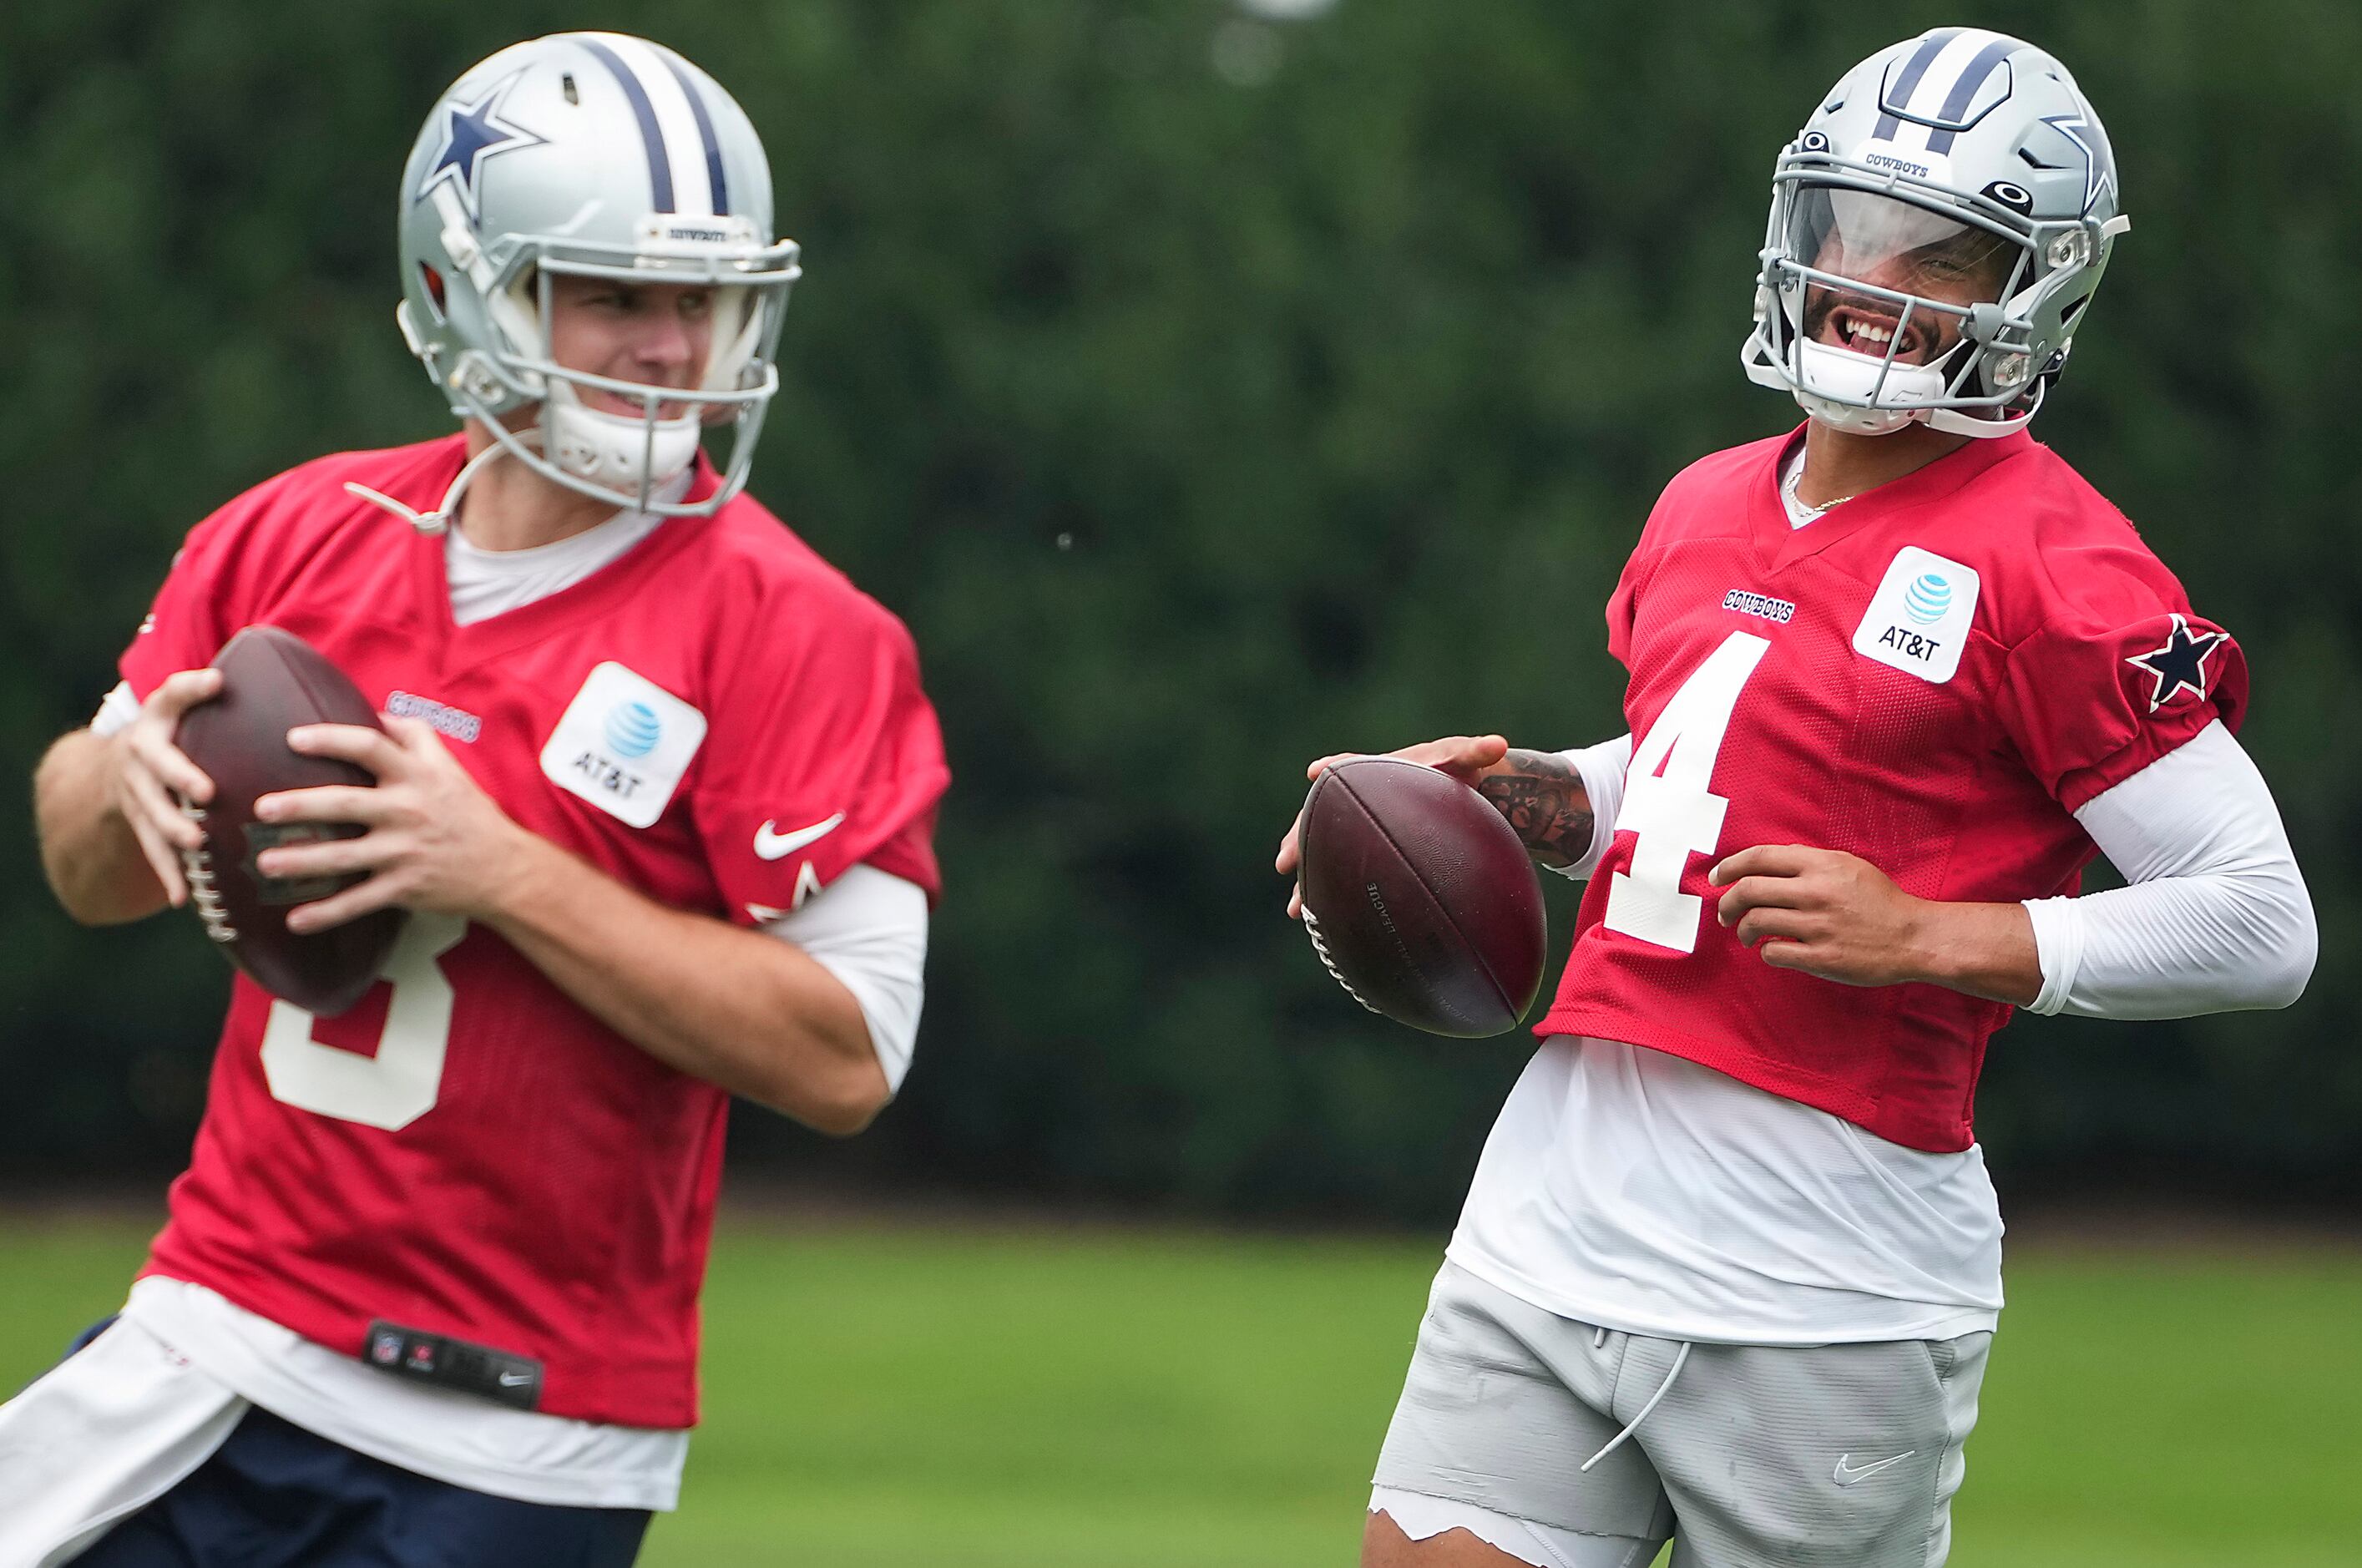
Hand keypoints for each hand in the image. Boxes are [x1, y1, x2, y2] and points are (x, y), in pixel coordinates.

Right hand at [110, 669, 224, 906]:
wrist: (119, 760)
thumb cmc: (183, 729)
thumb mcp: (193, 704)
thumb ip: (225, 694)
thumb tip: (294, 670)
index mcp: (161, 716)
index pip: (174, 693)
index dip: (192, 687)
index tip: (216, 681)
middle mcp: (142, 750)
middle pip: (157, 763)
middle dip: (180, 776)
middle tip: (207, 792)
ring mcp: (135, 788)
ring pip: (151, 811)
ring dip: (173, 829)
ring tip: (197, 843)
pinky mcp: (137, 821)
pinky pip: (151, 850)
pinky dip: (167, 873)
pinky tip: (183, 899)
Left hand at [252, 716, 536, 933]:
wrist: (505, 868)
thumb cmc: (469, 813)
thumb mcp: (449, 767)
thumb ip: (413, 737)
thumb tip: (374, 712)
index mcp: (417, 777)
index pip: (371, 747)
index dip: (331, 739)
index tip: (292, 738)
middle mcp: (408, 811)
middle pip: (346, 803)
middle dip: (301, 805)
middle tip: (262, 808)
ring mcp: (406, 852)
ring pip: (344, 857)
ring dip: (302, 862)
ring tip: (264, 863)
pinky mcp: (406, 888)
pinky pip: (359, 903)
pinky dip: (327, 915)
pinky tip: (295, 921)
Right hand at [1274, 734, 1509, 916]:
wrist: (1457, 794)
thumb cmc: (1458, 773)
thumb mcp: (1466, 760)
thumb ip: (1477, 751)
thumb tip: (1498, 744)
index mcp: (1378, 771)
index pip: (1351, 768)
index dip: (1334, 770)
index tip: (1315, 772)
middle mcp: (1359, 799)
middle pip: (1320, 817)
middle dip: (1301, 839)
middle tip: (1283, 861)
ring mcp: (1359, 827)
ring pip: (1324, 849)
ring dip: (1309, 877)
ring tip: (1295, 908)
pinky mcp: (1366, 849)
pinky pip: (1340, 870)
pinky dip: (1327, 892)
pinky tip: (1314, 919)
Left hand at [1708, 844, 1933, 987]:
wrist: (1915, 937)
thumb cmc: (1879, 902)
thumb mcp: (1848, 866)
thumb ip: (1809, 861)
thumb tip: (1765, 862)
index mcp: (1822, 865)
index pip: (1759, 857)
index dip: (1729, 866)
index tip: (1716, 878)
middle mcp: (1817, 892)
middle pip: (1749, 890)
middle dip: (1727, 903)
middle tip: (1725, 914)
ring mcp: (1818, 926)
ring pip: (1756, 922)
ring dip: (1743, 930)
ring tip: (1747, 935)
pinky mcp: (1822, 957)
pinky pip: (1774, 952)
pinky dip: (1765, 951)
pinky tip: (1772, 950)